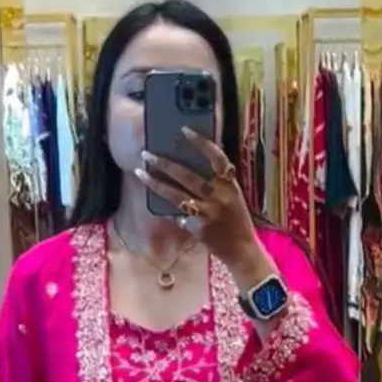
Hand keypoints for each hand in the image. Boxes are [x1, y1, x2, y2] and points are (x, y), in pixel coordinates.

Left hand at [136, 130, 259, 267]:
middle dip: (165, 163)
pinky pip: (177, 216)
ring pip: (176, 195)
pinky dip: (167, 211)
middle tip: (146, 154)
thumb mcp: (233, 196)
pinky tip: (155, 204)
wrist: (242, 250)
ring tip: (140, 172)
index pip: (217, 157)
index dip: (201, 142)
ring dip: (156, 183)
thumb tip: (187, 165)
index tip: (183, 130)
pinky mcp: (199, 229)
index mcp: (230, 185)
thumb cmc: (236, 220)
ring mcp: (208, 213)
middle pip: (188, 176)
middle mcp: (219, 197)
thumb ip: (217, 182)